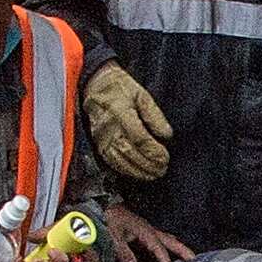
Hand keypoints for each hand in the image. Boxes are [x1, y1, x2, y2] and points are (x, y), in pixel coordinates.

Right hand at [83, 65, 174, 184]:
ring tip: (153, 174)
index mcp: (119, 112)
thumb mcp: (142, 95)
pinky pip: (111, 162)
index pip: (138, 137)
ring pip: (120, 160)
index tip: (165, 156)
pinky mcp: (97, 145)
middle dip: (148, 164)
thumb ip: (155, 115)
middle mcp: (108, 128)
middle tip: (162, 169)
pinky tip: (137, 173)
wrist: (94, 86)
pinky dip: (125, 170)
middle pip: (129, 152)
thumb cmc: (119, 89)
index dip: (153, 150)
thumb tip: (167, 135)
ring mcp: (101, 138)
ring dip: (138, 171)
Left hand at [97, 201, 192, 261]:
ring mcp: (146, 228)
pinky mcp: (141, 230)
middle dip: (181, 249)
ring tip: (187, 256)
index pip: (157, 246)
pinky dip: (166, 245)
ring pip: (165, 238)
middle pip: (169, 240)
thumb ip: (122, 251)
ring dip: (176, 247)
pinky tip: (165, 251)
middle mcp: (147, 228)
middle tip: (194, 259)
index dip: (164, 259)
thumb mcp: (112, 235)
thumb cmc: (107, 218)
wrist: (100, 205)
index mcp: (143, 229)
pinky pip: (158, 239)